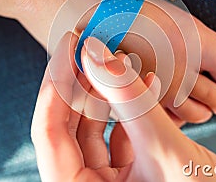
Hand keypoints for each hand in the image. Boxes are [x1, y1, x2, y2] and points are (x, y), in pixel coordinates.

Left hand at [31, 32, 215, 181]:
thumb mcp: (166, 149)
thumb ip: (131, 102)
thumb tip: (97, 54)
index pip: (49, 134)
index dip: (56, 84)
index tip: (70, 45)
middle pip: (68, 129)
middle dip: (81, 85)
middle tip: (91, 47)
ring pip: (93, 131)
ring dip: (107, 96)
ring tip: (119, 64)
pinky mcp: (133, 176)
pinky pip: (118, 137)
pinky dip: (129, 111)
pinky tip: (145, 86)